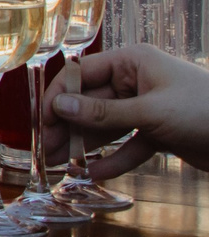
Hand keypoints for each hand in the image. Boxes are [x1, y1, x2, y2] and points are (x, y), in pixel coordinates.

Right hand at [40, 45, 208, 177]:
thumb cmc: (204, 111)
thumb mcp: (149, 111)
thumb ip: (102, 112)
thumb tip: (59, 106)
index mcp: (132, 62)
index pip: (82, 74)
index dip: (59, 97)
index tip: (43, 122)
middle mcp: (136, 82)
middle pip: (91, 103)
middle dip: (69, 127)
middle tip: (47, 151)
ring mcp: (148, 107)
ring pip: (107, 126)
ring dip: (86, 146)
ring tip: (61, 166)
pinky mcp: (159, 131)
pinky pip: (129, 144)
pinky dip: (114, 159)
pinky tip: (95, 173)